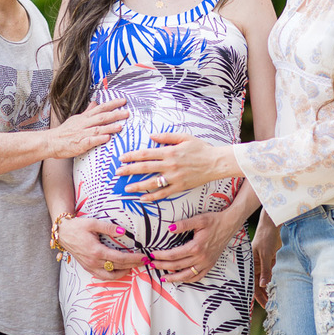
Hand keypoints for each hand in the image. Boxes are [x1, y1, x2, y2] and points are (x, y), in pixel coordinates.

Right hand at [47, 99, 128, 158]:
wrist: (51, 142)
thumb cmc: (64, 132)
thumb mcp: (76, 119)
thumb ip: (87, 112)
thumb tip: (95, 102)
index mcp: (84, 118)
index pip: (100, 108)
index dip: (112, 104)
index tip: (123, 101)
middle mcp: (84, 124)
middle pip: (101, 117)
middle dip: (115, 115)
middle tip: (127, 113)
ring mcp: (82, 134)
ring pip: (97, 129)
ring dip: (109, 127)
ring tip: (120, 126)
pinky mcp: (79, 144)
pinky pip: (90, 141)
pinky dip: (99, 139)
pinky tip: (107, 138)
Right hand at [56, 215, 140, 279]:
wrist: (63, 233)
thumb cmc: (77, 226)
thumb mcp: (93, 223)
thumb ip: (109, 228)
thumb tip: (123, 232)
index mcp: (96, 251)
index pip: (120, 258)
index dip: (134, 259)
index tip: (144, 257)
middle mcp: (94, 262)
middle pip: (118, 267)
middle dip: (133, 265)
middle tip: (144, 262)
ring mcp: (90, 266)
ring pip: (110, 276)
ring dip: (123, 273)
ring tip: (133, 267)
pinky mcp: (87, 267)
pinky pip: (102, 276)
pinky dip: (112, 276)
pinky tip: (119, 270)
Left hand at [116, 133, 232, 200]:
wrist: (216, 162)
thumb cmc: (201, 148)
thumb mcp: (184, 137)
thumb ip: (167, 136)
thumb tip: (151, 135)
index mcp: (170, 151)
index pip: (146, 153)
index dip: (132, 156)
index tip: (121, 158)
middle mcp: (170, 165)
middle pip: (145, 167)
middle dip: (129, 170)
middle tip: (117, 173)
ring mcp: (174, 177)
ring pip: (152, 182)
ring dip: (137, 185)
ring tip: (126, 188)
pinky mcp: (180, 187)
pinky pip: (164, 193)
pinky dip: (152, 197)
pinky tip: (143, 199)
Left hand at [149, 210, 242, 284]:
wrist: (229, 225)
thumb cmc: (214, 220)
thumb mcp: (198, 219)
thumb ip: (183, 224)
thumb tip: (169, 228)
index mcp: (196, 247)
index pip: (174, 255)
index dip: (161, 256)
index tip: (152, 255)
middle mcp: (201, 258)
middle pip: (177, 265)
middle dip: (163, 266)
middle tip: (152, 265)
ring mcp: (206, 263)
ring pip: (187, 275)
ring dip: (174, 278)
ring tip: (163, 278)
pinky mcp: (210, 265)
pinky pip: (198, 277)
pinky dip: (188, 280)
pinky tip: (181, 279)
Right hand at [251, 214, 279, 307]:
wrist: (271, 225)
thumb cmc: (265, 237)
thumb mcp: (265, 254)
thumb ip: (265, 270)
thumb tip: (263, 285)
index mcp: (249, 265)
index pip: (252, 284)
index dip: (258, 296)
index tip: (265, 306)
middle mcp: (254, 266)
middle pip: (257, 285)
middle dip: (263, 295)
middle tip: (271, 306)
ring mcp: (260, 264)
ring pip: (263, 280)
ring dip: (268, 289)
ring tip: (274, 300)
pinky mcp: (267, 261)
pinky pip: (269, 274)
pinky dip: (271, 280)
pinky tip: (275, 288)